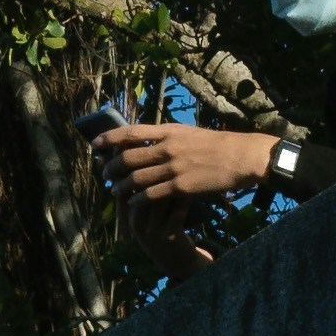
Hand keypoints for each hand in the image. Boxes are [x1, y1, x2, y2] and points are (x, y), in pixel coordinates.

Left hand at [90, 106, 283, 211]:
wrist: (239, 157)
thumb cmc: (215, 144)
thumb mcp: (188, 133)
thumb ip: (167, 136)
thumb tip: (147, 139)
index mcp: (168, 131)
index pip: (131, 132)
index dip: (110, 138)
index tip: (96, 144)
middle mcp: (167, 147)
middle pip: (128, 157)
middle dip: (111, 167)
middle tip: (104, 174)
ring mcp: (173, 168)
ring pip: (136, 178)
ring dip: (121, 186)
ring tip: (114, 191)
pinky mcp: (181, 187)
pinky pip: (152, 195)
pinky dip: (138, 200)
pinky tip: (132, 203)